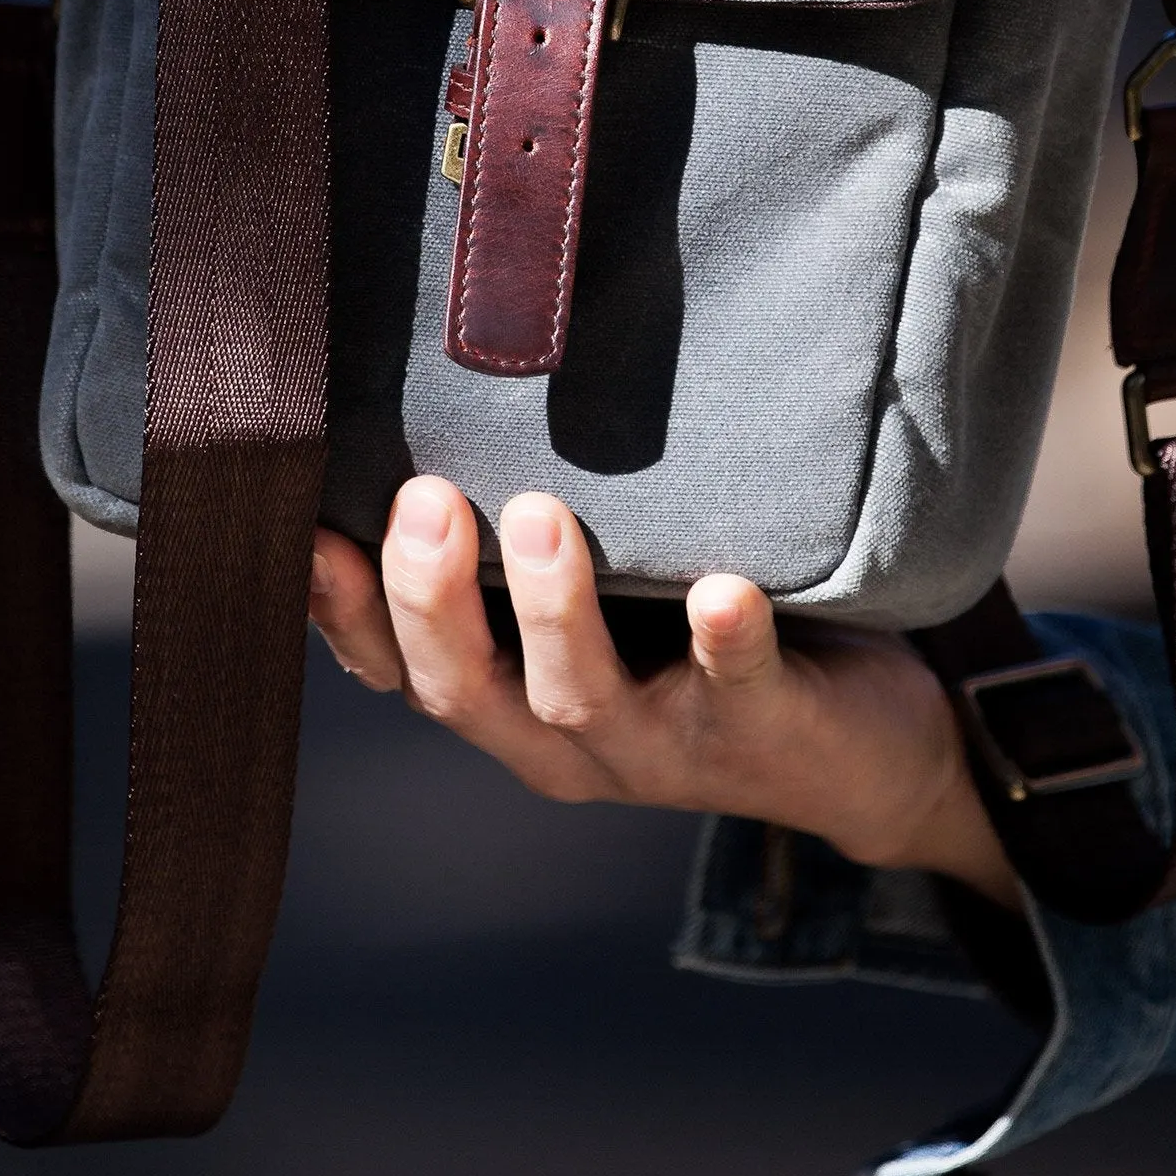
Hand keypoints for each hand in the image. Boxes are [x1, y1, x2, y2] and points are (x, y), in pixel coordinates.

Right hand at [307, 477, 1016, 907]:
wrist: (869, 759)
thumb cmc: (697, 651)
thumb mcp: (594, 613)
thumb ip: (517, 554)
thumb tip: (431, 416)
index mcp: (513, 705)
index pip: (401, 672)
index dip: (344, 616)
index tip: (306, 534)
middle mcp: (571, 740)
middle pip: (468, 691)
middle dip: (432, 601)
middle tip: (424, 501)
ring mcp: (667, 745)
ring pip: (579, 696)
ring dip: (553, 611)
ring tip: (540, 518)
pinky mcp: (768, 730)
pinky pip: (741, 688)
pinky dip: (725, 641)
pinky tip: (721, 593)